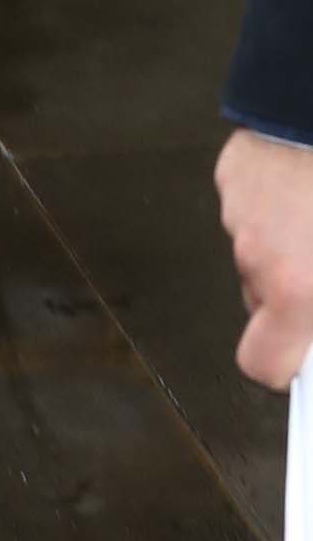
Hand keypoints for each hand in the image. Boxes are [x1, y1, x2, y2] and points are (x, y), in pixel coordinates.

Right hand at [216, 128, 312, 388]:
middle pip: (265, 302)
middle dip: (296, 293)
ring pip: (262, 252)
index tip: (304, 360)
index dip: (282, 365)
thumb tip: (311, 327)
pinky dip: (279, 203)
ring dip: (291, 244)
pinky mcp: (235, 174)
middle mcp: (259, 258)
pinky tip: (309, 184)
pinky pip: (254, 207)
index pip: (262, 363)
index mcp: (297, 291)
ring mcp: (240, 213)